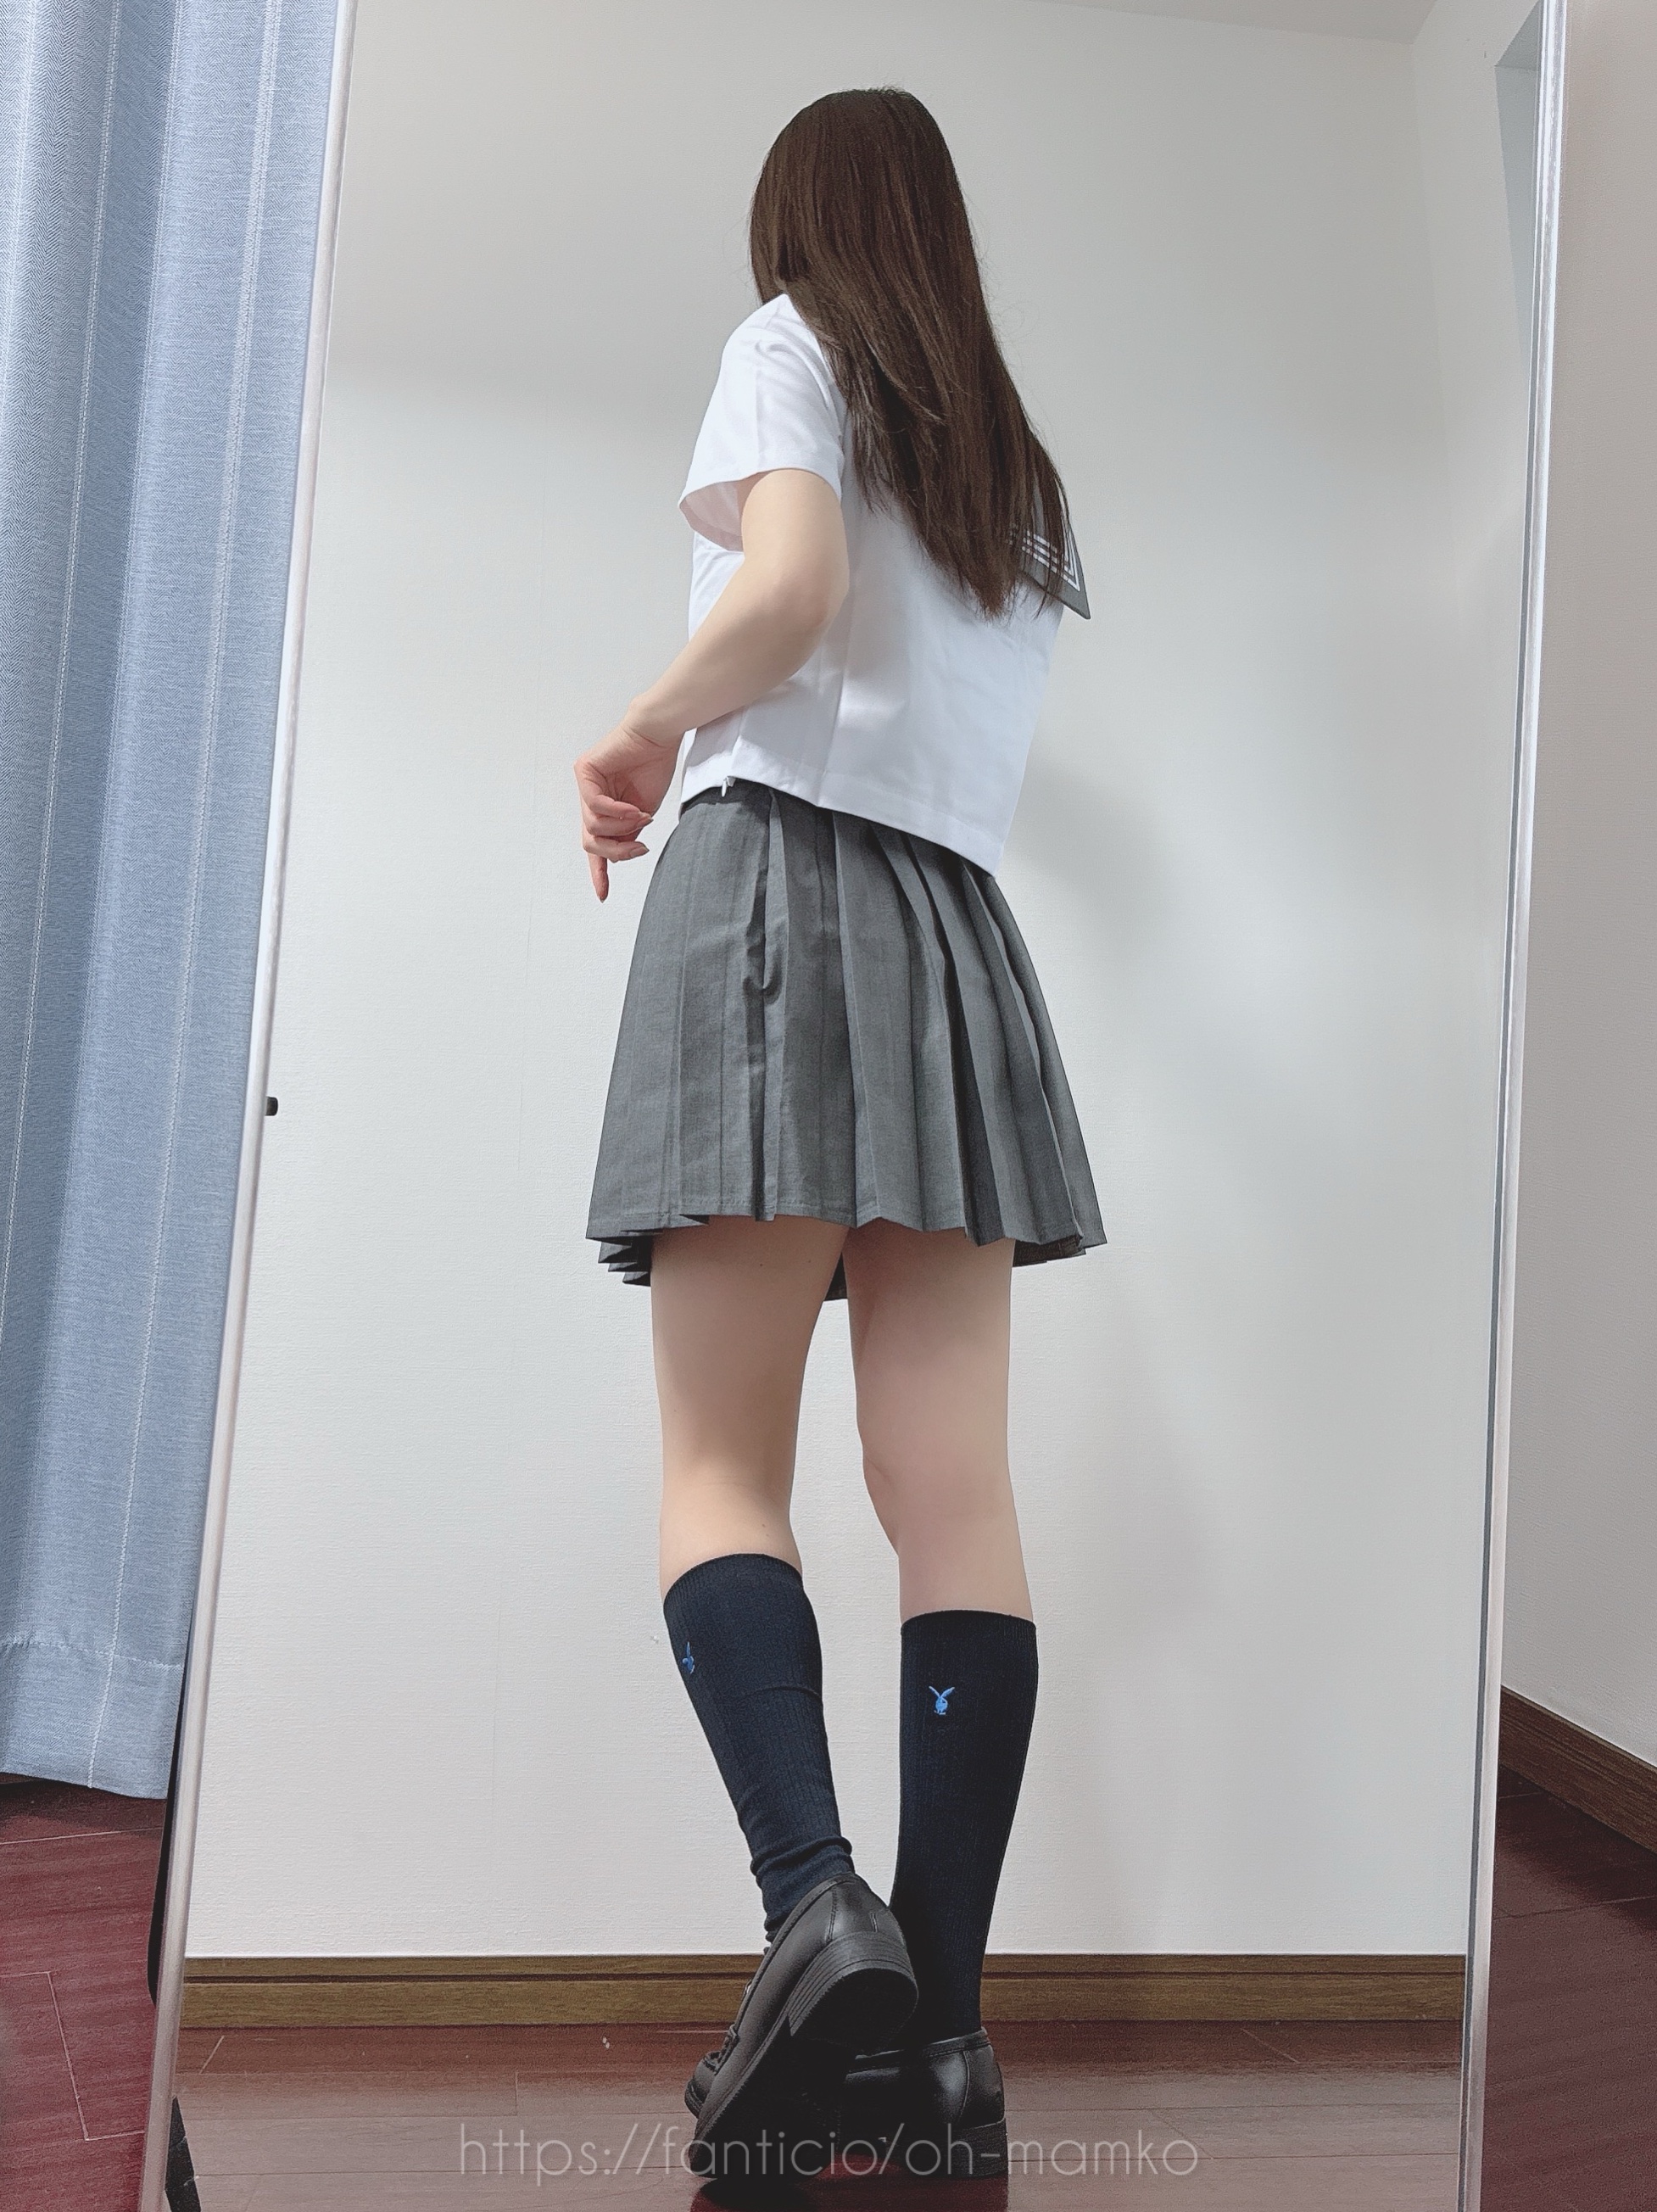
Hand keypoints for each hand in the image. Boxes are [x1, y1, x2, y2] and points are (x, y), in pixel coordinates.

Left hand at [574, 715, 681, 900]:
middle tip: (638, 849)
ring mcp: (585, 786)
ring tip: (643, 816)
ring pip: (593, 827)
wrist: (659, 737)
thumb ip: (627, 834)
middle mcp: (591, 799)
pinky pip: (596, 806)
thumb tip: (616, 857)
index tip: (602, 894)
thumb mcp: (643, 813)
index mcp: (605, 811)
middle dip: (616, 850)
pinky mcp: (585, 772)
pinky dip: (617, 812)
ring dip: (622, 828)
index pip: (595, 846)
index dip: (598, 872)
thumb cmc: (654, 767)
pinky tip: (635, 809)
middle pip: (591, 842)